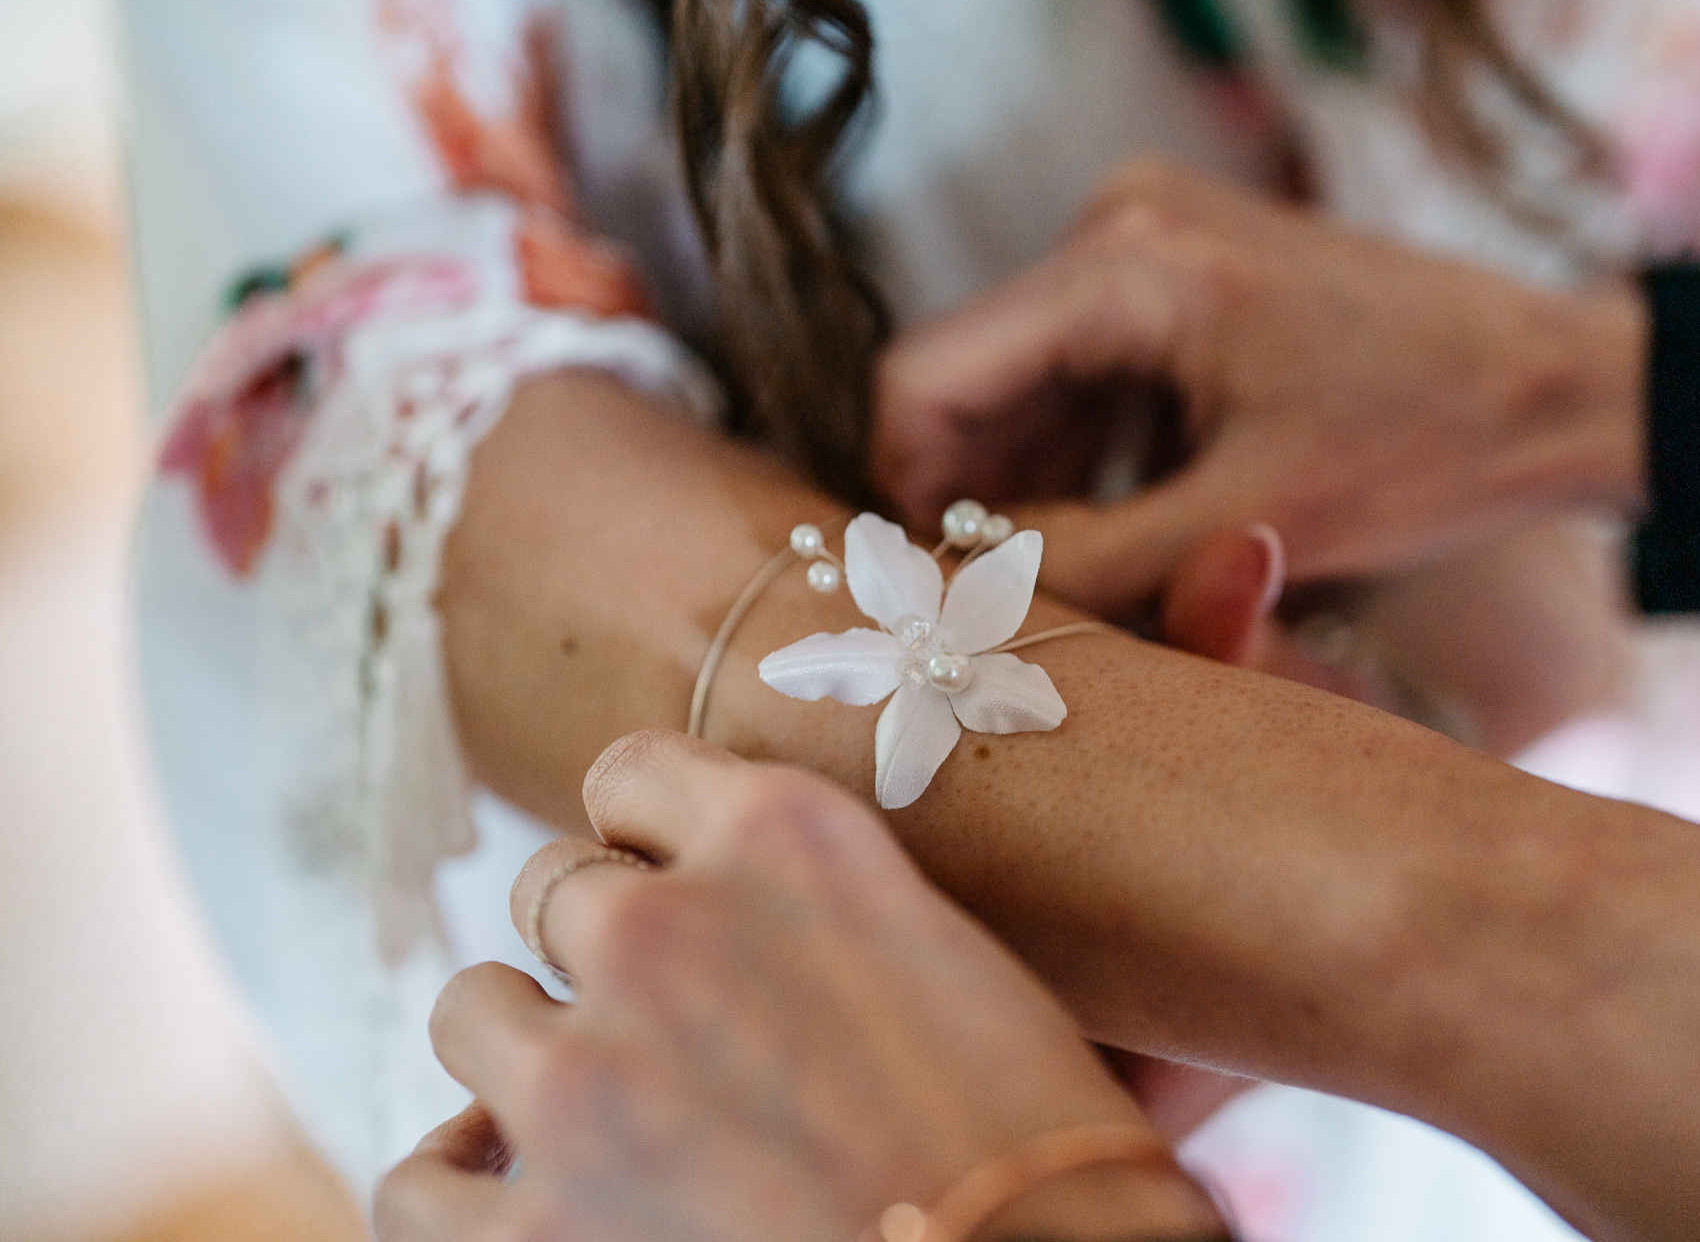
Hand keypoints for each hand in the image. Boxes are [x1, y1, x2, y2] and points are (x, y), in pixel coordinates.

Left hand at [375, 732, 1224, 1241]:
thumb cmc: (1100, 1148)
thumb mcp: (1134, 940)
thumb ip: (1192, 711)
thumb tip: (1256, 549)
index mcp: (800, 839)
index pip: (638, 773)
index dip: (648, 826)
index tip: (666, 868)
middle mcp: (672, 932)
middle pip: (556, 885)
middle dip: (602, 942)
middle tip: (660, 1010)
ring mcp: (584, 1083)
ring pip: (479, 1008)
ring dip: (529, 1051)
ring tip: (599, 1103)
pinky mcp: (529, 1231)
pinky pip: (419, 1177)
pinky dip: (460, 1184)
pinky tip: (526, 1199)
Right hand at [873, 158, 1648, 616]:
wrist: (1562, 385)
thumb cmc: (1433, 443)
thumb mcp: (1250, 525)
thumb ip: (1090, 562)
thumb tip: (958, 603)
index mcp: (1124, 265)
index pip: (927, 380)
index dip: (908, 497)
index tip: (940, 591)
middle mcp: (1117, 224)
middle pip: (972, 383)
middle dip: (980, 499)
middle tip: (1018, 607)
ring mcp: (1148, 240)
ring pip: (1025, 387)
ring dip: (1037, 487)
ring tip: (1088, 581)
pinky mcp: (1179, 272)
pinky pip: (1085, 374)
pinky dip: (1090, 457)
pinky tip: (1130, 531)